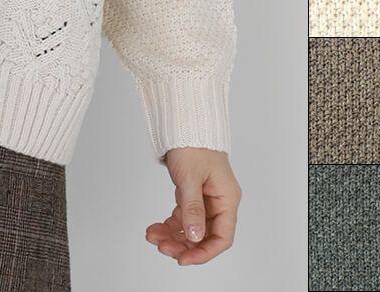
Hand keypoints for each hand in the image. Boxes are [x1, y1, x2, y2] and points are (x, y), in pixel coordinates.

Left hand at [145, 147, 241, 264]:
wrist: (183, 120)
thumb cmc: (192, 142)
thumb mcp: (190, 177)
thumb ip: (192, 208)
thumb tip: (195, 238)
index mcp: (226, 198)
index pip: (222, 237)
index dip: (204, 252)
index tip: (183, 259)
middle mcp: (219, 200)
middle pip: (205, 235)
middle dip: (183, 244)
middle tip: (161, 246)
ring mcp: (205, 197)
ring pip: (192, 227)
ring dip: (174, 235)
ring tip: (153, 236)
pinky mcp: (193, 193)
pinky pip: (184, 216)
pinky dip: (171, 223)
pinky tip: (157, 227)